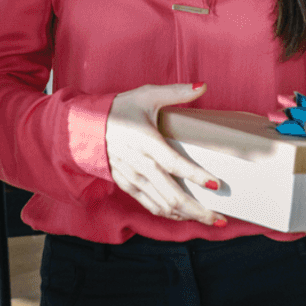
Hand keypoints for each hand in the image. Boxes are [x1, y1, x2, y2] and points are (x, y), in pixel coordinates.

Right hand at [106, 84, 226, 225]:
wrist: (85, 126)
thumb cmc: (120, 109)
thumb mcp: (146, 95)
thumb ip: (176, 92)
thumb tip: (203, 86)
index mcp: (146, 141)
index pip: (174, 164)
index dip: (196, 176)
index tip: (216, 184)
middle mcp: (139, 164)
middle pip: (172, 194)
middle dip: (198, 209)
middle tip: (220, 217)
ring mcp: (132, 177)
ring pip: (163, 204)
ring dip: (188, 215)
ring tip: (211, 220)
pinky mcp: (127, 184)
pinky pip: (150, 205)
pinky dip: (169, 214)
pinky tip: (185, 216)